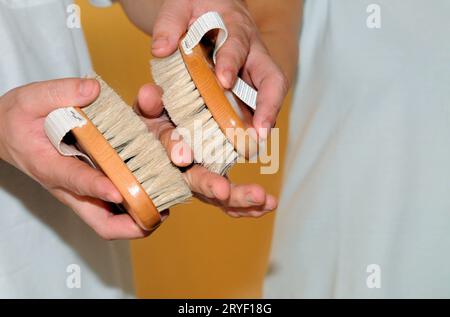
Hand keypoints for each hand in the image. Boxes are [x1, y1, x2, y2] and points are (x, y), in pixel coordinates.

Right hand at [0, 78, 149, 239]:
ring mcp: (81, 193)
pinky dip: (134, 207)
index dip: (97, 188)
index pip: (76, 181)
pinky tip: (155, 193)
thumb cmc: (18, 118)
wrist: (6, 134)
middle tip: (159, 214)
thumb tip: (94, 89)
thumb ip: (60, 92)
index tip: (118, 190)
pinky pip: (113, 209)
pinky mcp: (89, 190)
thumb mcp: (31, 98)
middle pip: (101, 223)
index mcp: (51, 166)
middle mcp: (69, 188)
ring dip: (138, 220)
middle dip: (131, 226)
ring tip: (165, 208)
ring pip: (111, 221)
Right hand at [135, 83, 277, 216]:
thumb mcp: (153, 105)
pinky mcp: (216, 185)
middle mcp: (181, 170)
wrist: (172, 123)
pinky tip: (269, 205)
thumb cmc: (160, 114)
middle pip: (195, 181)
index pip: (168, 148)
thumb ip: (150, 101)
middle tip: (224, 191)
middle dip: (210, 186)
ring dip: (240, 200)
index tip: (183, 156)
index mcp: (164, 148)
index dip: (175, 150)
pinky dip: (250, 204)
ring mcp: (200, 180)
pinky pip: (231, 200)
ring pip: (218, 196)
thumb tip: (150, 93)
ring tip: (263, 200)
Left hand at [151, 0, 288, 137]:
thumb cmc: (197, 7)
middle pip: (271, 79)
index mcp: (236, 28)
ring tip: (253, 146)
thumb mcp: (179, 5)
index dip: (231, 63)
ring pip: (268, 97)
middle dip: (268, 106)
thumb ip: (170, 23)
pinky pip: (254, 107)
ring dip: (264, 123)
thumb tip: (161, 49)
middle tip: (260, 132)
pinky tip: (242, 144)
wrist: (210, 10)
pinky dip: (252, 126)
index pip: (239, 46)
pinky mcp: (247, 87)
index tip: (222, 82)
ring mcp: (253, 73)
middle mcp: (253, 54)